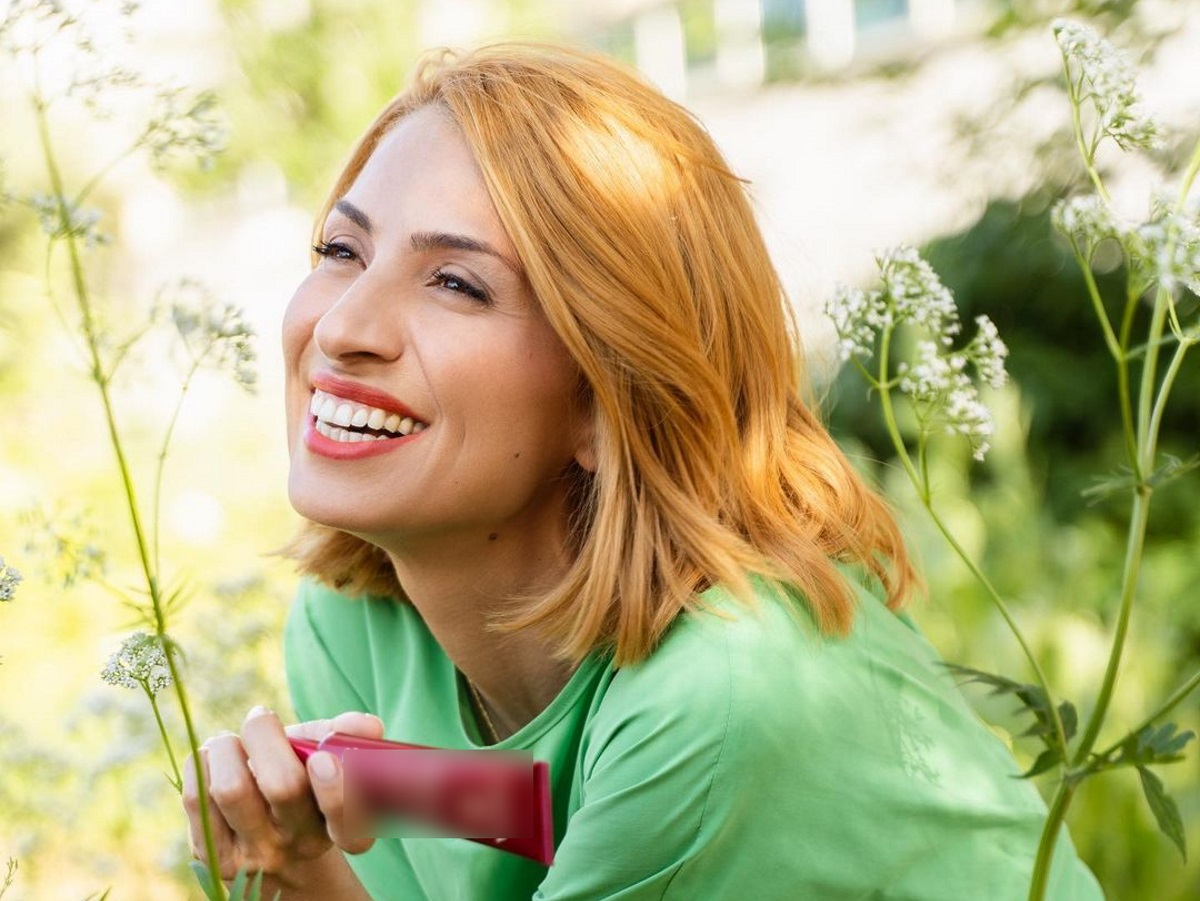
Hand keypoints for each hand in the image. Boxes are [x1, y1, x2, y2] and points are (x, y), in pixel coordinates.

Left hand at [182, 706, 383, 887]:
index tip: (322, 759)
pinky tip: (214, 760)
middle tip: (261, 718)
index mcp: (339, 827)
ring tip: (231, 741)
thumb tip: (370, 726)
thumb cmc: (306, 790)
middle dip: (266, 736)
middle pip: (283, 786)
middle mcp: (300, 845)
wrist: (276, 856)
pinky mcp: (214, 857)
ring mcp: (255, 855)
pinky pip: (197, 798)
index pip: (348, 822)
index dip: (336, 792)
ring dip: (227, 747)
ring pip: (232, 789)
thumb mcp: (331, 763)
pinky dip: (202, 764)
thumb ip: (348, 737)